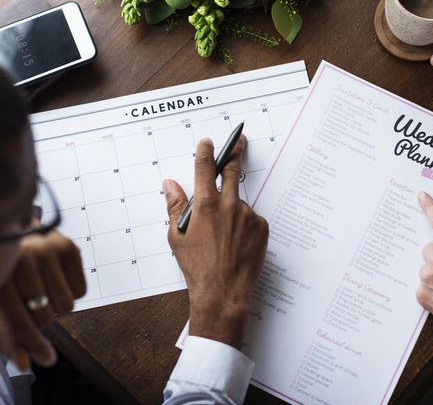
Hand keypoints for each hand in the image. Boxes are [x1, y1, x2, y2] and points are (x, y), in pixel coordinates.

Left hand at [0, 230, 85, 370]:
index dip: (34, 345)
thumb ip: (5, 336)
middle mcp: (22, 259)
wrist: (9, 230)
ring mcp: (47, 249)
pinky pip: (81, 291)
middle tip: (30, 304)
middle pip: (45, 317)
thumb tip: (25, 364)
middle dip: (40, 319)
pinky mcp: (67, 245)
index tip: (46, 358)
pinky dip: (71, 291)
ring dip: (56, 305)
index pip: (21, 323)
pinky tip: (54, 277)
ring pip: (66, 306)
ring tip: (42, 288)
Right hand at [163, 135, 268, 347]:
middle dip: (235, 153)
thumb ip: (175, 206)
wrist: (223, 292)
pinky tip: (235, 243)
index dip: (206, 151)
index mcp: (205, 205)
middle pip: (232, 171)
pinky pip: (251, 220)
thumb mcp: (177, 237)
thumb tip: (170, 185)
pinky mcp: (261, 227)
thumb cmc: (197, 267)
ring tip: (223, 238)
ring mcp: (248, 216)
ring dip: (232, 211)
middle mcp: (229, 206)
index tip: (208, 142)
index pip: (205, 168)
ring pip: (238, 204)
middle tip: (240, 141)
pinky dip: (243, 226)